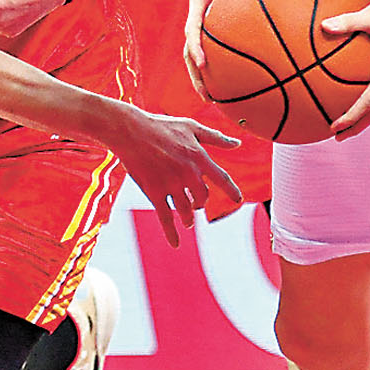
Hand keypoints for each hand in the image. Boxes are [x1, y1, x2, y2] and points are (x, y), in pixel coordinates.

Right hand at [113, 107, 241, 247]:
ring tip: (188, 221)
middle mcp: (188, 173)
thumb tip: (237, 143)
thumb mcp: (191, 127)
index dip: (231, 191)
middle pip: (202, 197)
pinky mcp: (154, 192)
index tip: (238, 200)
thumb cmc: (161, 126)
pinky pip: (166, 218)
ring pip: (186, 209)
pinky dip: (171, 233)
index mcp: (199, 156)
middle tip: (197, 204)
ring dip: (188, 217)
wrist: (131, 131)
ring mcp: (171, 184)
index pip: (221, 178)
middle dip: (201, 202)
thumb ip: (215, 137)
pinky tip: (176, 244)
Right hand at [184, 0, 273, 96]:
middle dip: (195, 75)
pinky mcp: (211, 22)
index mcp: (199, 0)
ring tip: (215, 100)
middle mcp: (197, 13)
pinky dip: (218, 66)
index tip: (203, 64)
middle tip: (208, 96)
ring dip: (202, 77)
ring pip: (195, 54)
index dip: (196, 47)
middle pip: (188, 50)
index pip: (192, 28)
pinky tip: (235, 81)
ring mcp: (202, 20)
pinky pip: (211, 48)